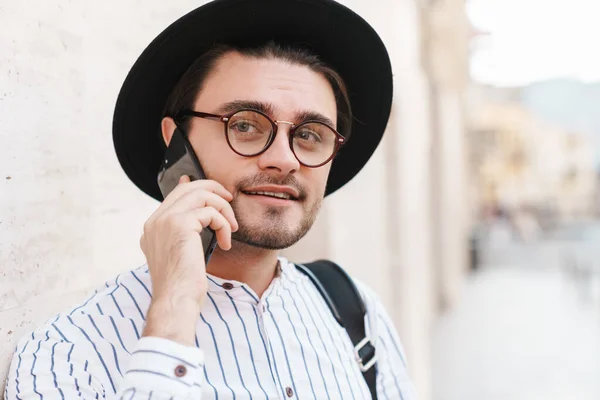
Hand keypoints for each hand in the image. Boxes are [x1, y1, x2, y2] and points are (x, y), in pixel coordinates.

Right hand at [139, 176, 238, 344]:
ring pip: (201, 195)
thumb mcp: (182, 253)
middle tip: (230, 200)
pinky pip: (210, 212)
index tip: (215, 191)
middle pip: (188, 188)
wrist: (176, 300)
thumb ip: (187, 231)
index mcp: (152, 227)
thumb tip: (201, 214)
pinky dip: (224, 225)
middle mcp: (155, 221)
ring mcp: (165, 221)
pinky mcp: (179, 224)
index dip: (196, 187)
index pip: (175, 195)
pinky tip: (225, 242)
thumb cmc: (183, 284)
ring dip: (223, 210)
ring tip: (231, 228)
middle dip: (213, 190)